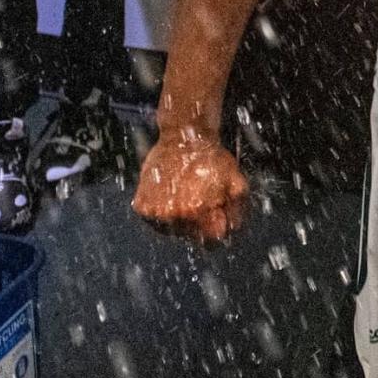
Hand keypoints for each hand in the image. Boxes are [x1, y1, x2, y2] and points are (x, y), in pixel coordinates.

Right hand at [133, 124, 250, 243]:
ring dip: (179, 219)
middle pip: (191, 237)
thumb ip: (236, 212)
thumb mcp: (236, 182)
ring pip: (172, 231)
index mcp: (199, 210)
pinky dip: (162, 213)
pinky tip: (169, 193)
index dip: (216, 230)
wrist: (182, 136)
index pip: (211, 242)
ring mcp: (155, 211)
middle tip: (199, 198)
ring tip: (184, 192)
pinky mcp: (141, 206)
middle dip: (198, 223)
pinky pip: (154, 222)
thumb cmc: (211, 158)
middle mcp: (175, 214)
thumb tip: (228, 233)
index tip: (216, 217)